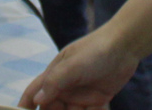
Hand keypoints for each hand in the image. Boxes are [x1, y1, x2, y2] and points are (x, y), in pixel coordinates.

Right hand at [20, 27, 138, 109]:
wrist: (125, 46)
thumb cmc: (95, 51)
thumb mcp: (72, 65)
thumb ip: (54, 82)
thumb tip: (37, 99)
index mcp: (55, 75)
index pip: (34, 92)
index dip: (26, 105)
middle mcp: (65, 87)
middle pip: (52, 108)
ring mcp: (81, 94)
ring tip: (84, 108)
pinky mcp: (97, 100)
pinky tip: (99, 105)